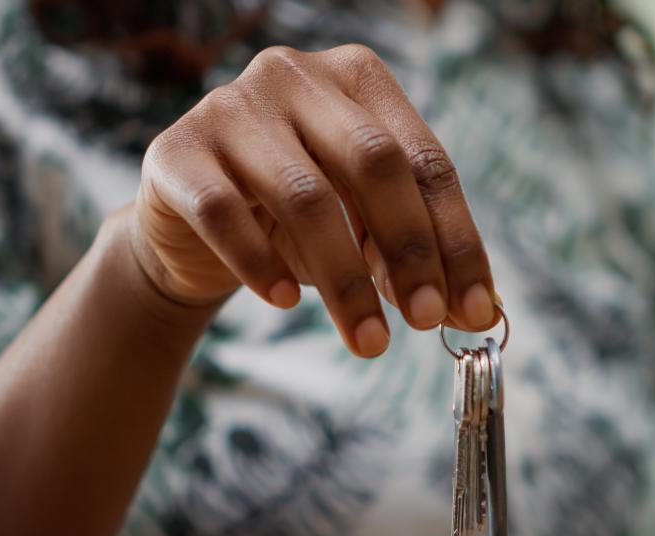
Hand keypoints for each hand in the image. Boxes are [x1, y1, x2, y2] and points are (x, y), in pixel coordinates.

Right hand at [130, 44, 496, 357]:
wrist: (191, 230)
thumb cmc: (296, 222)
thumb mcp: (364, 230)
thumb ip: (414, 257)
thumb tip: (479, 309)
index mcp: (360, 79)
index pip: (426, 160)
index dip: (456, 239)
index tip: (476, 308)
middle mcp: (296, 75)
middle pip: (374, 162)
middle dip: (410, 251)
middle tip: (428, 320)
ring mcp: (230, 107)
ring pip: (305, 196)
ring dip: (345, 279)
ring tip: (370, 341)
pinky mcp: (176, 151)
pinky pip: (223, 212)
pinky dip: (261, 264)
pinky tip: (287, 301)